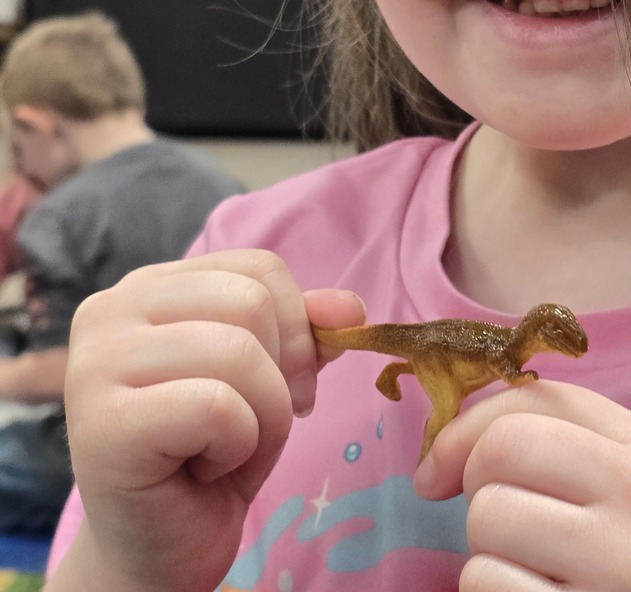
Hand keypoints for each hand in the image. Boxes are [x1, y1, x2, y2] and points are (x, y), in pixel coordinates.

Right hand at [58, 249, 364, 591]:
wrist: (160, 548)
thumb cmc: (211, 451)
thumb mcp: (270, 376)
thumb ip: (305, 330)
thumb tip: (351, 308)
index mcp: (149, 286)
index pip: (260, 268)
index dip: (298, 328)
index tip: (287, 383)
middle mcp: (110, 310)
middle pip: (253, 303)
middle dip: (282, 375)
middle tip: (254, 424)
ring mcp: (94, 363)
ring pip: (240, 353)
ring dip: (263, 417)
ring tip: (225, 448)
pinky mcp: (100, 423)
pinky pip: (218, 407)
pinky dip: (237, 446)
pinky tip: (201, 470)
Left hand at [414, 380, 630, 591]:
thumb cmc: (626, 555)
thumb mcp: (613, 478)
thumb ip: (539, 435)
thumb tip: (430, 471)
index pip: (536, 403)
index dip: (471, 430)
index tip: (445, 469)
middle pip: (503, 450)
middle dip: (483, 487)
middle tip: (511, 527)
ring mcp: (624, 573)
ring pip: (487, 518)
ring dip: (488, 550)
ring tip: (535, 570)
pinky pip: (486, 583)